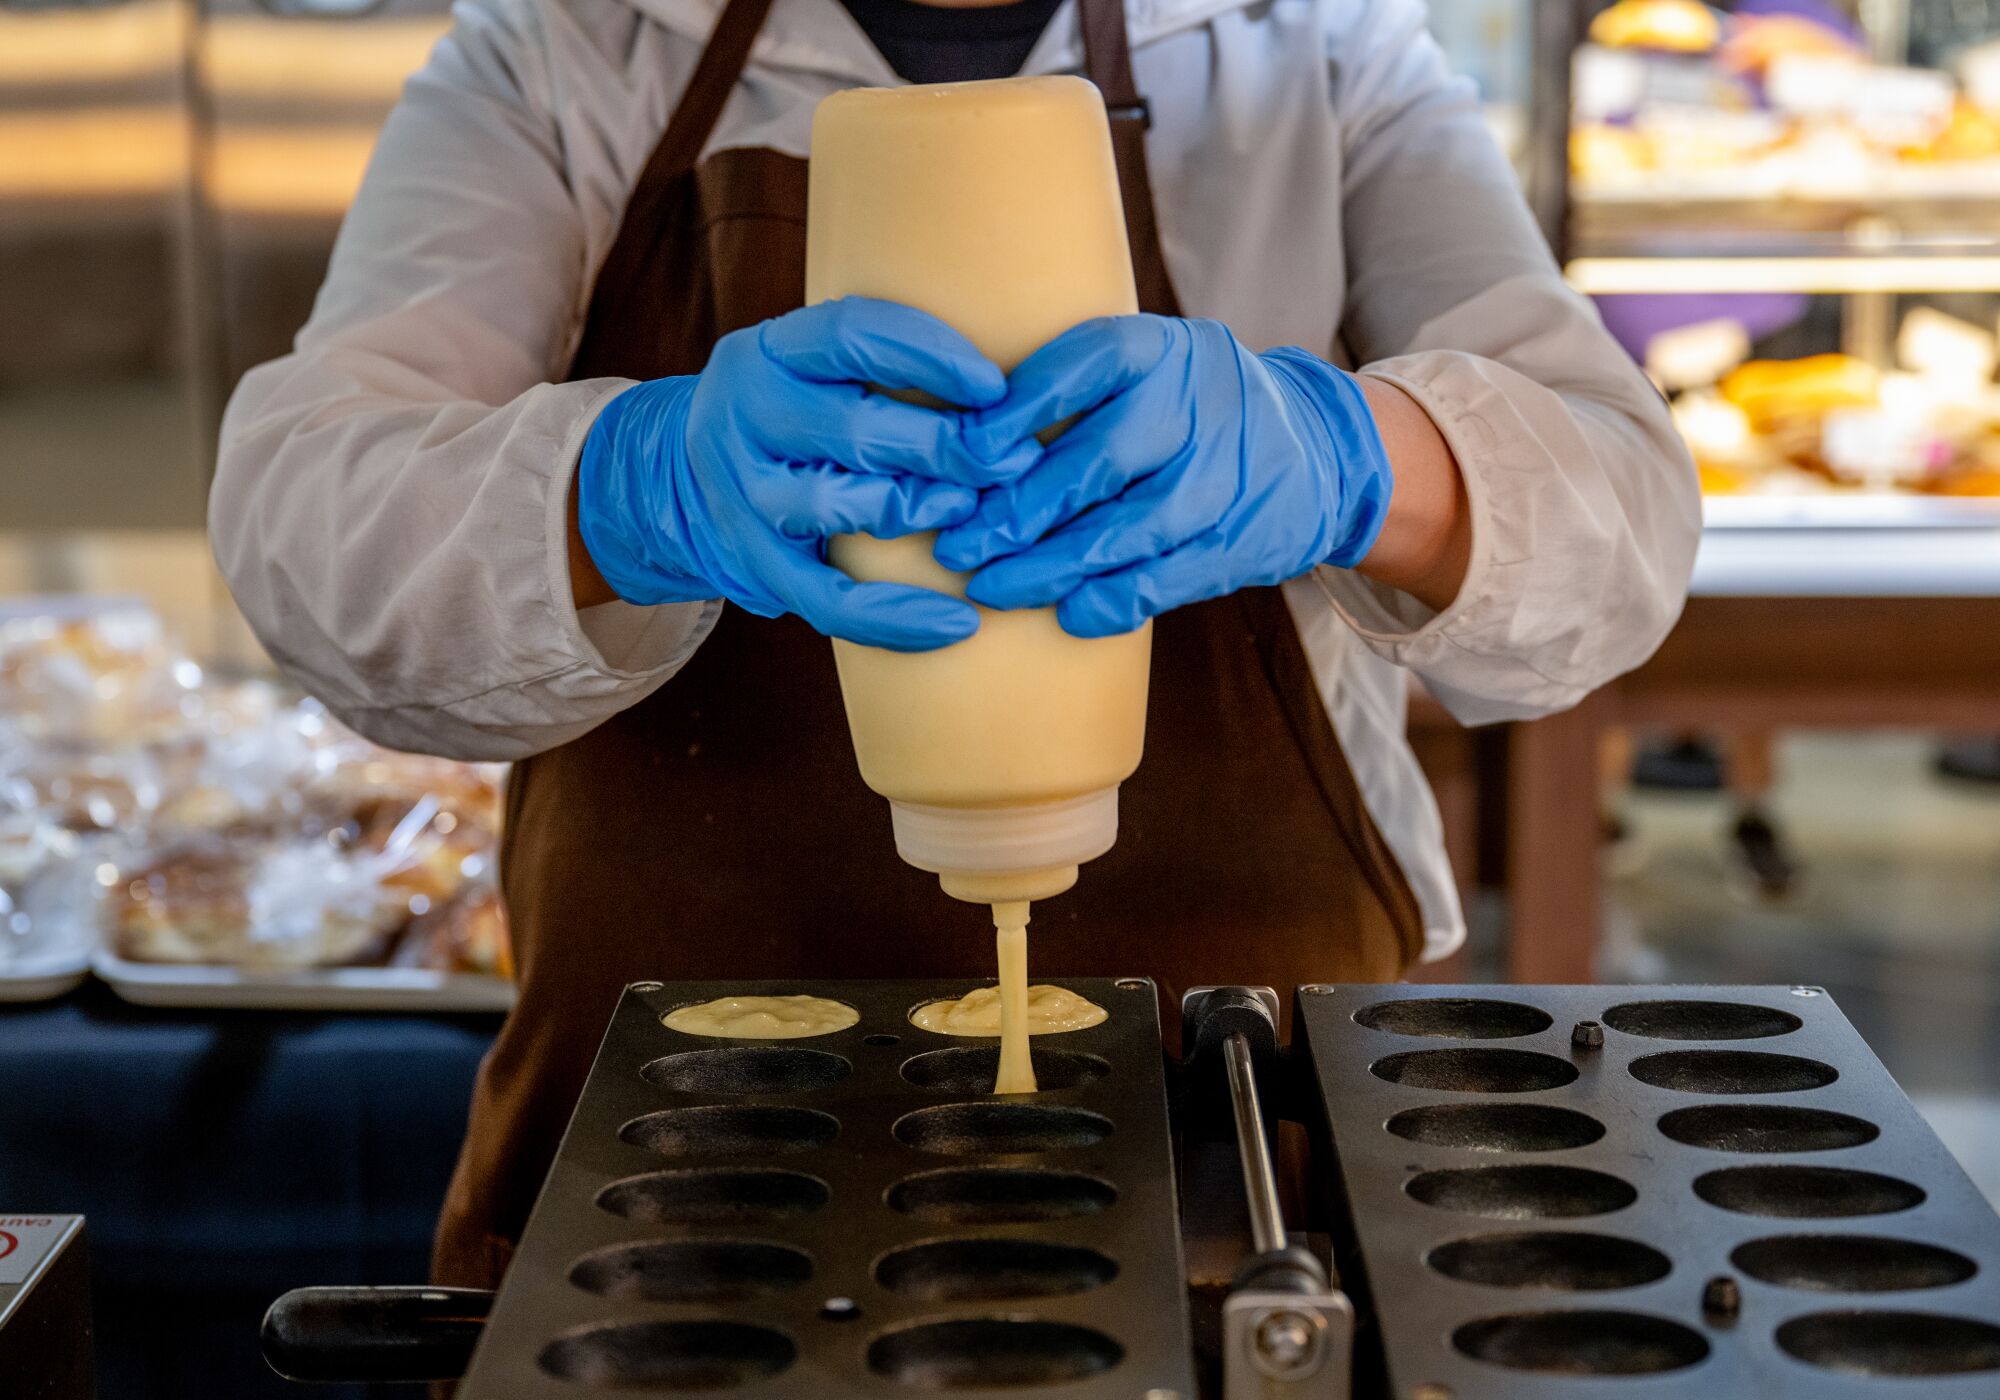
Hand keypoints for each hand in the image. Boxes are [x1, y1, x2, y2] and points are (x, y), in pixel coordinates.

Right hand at [577, 297, 1038, 649]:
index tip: (996, 385)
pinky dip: (895, 618)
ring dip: (917, 510)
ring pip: (837, 507)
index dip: (931, 357)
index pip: (854, 336)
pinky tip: (958, 625)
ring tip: (976, 513)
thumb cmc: (790, 408)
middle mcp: (747, 417)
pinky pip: (829, 598)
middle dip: (946, 446)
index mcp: (771, 353)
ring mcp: (744, 495)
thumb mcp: (811, 361)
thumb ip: (880, 360)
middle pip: (854, 429)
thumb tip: (1003, 389)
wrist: (676, 471)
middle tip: (1012, 460)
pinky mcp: (754, 564)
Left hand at [934, 316, 1393, 636]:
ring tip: (992, 589)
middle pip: (1099, 460)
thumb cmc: (1190, 409)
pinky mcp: (1246, 538)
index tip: (958, 456)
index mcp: (1163, 349)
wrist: (1316, 448)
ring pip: (1131, 529)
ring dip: (1054, 567)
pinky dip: (1118, 600)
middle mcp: (1200, 404)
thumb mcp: (1146, 368)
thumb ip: (1072, 393)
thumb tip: (960, 445)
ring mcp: (1227, 475)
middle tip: (958, 545)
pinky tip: (1069, 615)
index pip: (1083, 368)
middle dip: (1018, 511)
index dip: (1016, 413)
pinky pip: (1173, 577)